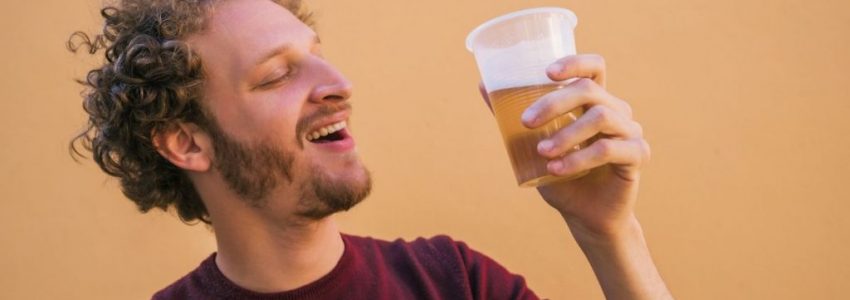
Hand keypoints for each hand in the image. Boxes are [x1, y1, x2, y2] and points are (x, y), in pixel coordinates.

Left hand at [480, 54, 649, 237]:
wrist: (586, 217)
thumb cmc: (561, 177)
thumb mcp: (530, 146)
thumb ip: (511, 117)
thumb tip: (482, 86)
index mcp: (595, 102)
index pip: (593, 68)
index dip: (574, 63)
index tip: (547, 73)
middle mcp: (617, 111)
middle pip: (589, 90)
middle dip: (554, 103)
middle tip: (526, 122)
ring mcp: (630, 131)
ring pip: (601, 117)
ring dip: (566, 134)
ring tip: (542, 153)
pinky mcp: (638, 155)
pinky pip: (609, 148)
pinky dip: (579, 158)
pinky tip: (557, 170)